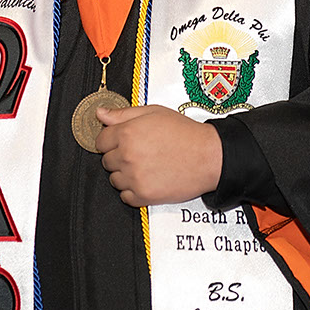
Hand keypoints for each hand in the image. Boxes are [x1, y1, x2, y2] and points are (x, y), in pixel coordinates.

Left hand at [95, 104, 222, 206]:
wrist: (209, 156)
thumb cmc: (185, 133)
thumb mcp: (153, 113)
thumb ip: (123, 114)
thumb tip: (100, 114)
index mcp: (127, 133)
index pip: (100, 141)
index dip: (111, 140)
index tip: (122, 142)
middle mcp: (127, 156)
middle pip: (107, 161)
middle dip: (119, 157)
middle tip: (140, 153)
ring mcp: (135, 177)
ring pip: (115, 180)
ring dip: (125, 175)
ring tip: (145, 166)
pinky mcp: (144, 195)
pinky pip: (126, 197)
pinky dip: (133, 191)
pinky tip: (147, 180)